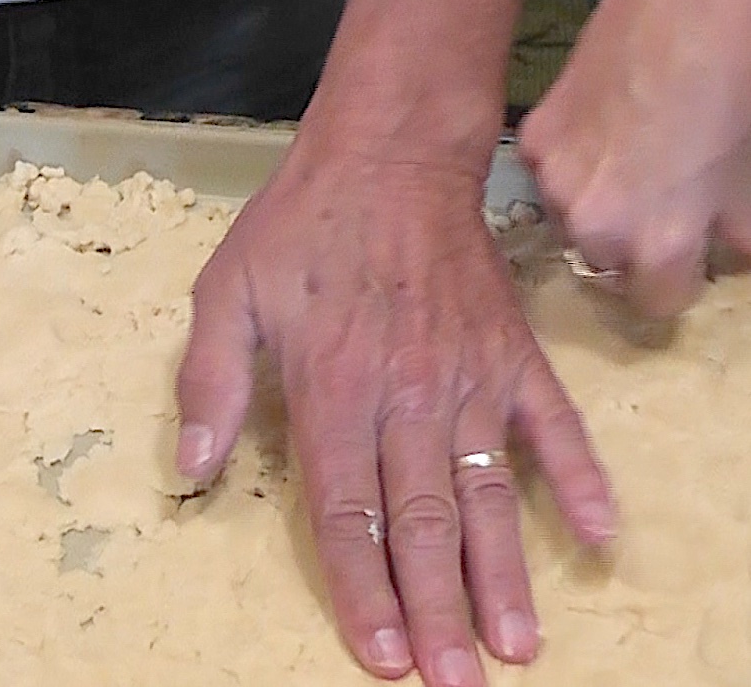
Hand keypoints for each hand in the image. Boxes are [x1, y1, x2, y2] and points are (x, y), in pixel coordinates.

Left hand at [175, 123, 613, 685]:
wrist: (389, 159)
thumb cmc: (303, 226)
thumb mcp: (228, 291)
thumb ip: (210, 382)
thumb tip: (192, 468)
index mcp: (333, 389)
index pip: (347, 513)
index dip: (362, 592)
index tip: (384, 660)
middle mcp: (406, 395)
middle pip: (422, 522)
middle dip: (437, 611)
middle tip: (459, 685)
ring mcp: (468, 375)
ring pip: (488, 491)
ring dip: (504, 572)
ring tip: (520, 644)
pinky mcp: (510, 350)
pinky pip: (554, 424)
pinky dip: (578, 478)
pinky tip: (600, 534)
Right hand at [520, 0, 750, 318]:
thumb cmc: (739, 89)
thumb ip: (736, 233)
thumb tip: (723, 252)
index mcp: (656, 243)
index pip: (656, 303)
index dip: (677, 281)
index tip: (686, 256)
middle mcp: (593, 226)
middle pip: (607, 264)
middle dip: (632, 243)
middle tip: (657, 197)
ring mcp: (553, 181)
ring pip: (571, 221)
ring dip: (596, 206)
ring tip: (624, 155)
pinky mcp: (531, 140)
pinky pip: (549, 174)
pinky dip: (572, 162)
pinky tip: (597, 121)